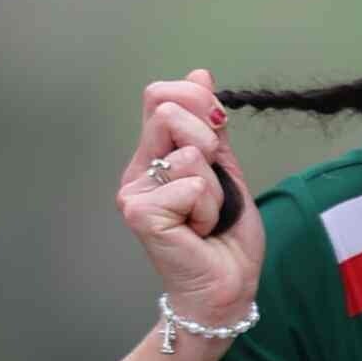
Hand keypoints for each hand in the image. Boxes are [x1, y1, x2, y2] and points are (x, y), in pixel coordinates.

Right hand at [116, 68, 264, 326]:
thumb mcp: (225, 170)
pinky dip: (209, 209)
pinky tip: (198, 232)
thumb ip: (211, 126)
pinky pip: (191, 184)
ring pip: (190, 152)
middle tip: (212, 186)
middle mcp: (138, 170)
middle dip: (209, 144)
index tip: (218, 137)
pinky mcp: (140, 213)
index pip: (162, 95)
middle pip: (169, 110)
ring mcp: (134, 191)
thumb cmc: (226, 238)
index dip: (198, 102)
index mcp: (154, 154)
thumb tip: (200, 74)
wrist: (227, 287)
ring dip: (214, 188)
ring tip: (206, 216)